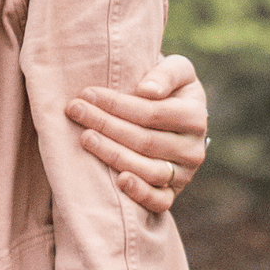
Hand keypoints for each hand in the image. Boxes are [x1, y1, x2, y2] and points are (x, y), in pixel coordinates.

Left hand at [65, 55, 207, 213]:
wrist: (171, 110)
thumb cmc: (165, 84)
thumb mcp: (177, 69)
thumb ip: (167, 73)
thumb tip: (148, 90)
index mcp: (195, 116)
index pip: (152, 113)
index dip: (117, 104)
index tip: (87, 93)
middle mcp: (193, 148)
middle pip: (145, 140)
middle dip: (106, 124)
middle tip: (75, 110)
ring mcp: (184, 173)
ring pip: (148, 170)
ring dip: (113, 154)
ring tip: (85, 138)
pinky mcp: (173, 192)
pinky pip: (160, 200)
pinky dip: (141, 194)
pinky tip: (119, 181)